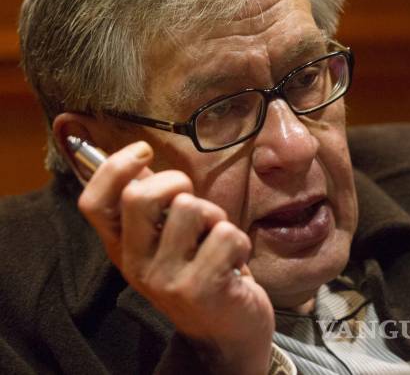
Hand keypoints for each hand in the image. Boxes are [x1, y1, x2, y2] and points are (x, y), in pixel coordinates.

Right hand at [77, 141, 273, 374]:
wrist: (226, 334)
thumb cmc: (200, 274)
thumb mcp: (167, 244)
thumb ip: (151, 208)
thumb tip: (136, 161)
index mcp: (123, 249)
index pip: (94, 203)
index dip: (114, 168)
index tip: (143, 151)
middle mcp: (137, 265)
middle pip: (139, 197)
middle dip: (176, 183)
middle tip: (194, 204)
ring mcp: (167, 280)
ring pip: (191, 209)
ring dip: (216, 217)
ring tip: (218, 241)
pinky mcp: (202, 288)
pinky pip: (226, 234)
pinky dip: (239, 242)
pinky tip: (235, 263)